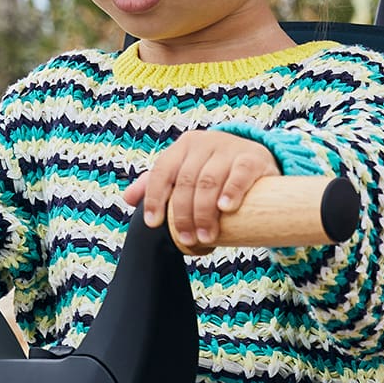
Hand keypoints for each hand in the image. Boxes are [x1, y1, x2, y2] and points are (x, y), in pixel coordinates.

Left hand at [122, 130, 277, 252]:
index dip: (154, 198)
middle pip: (186, 181)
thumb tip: (128, 199)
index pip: (162, 171)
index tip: (154, 223)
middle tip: (187, 240)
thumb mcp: (186, 172)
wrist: (255, 159)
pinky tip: (225, 208)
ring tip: (206, 237)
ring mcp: (229, 148)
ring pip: (209, 181)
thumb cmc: (214, 171)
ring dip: (204, 212)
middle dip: (183, 215)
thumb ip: (158, 183)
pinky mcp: (252, 158)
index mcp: (183, 146)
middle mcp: (205, 143)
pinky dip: (231, 191)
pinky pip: (239, 174)